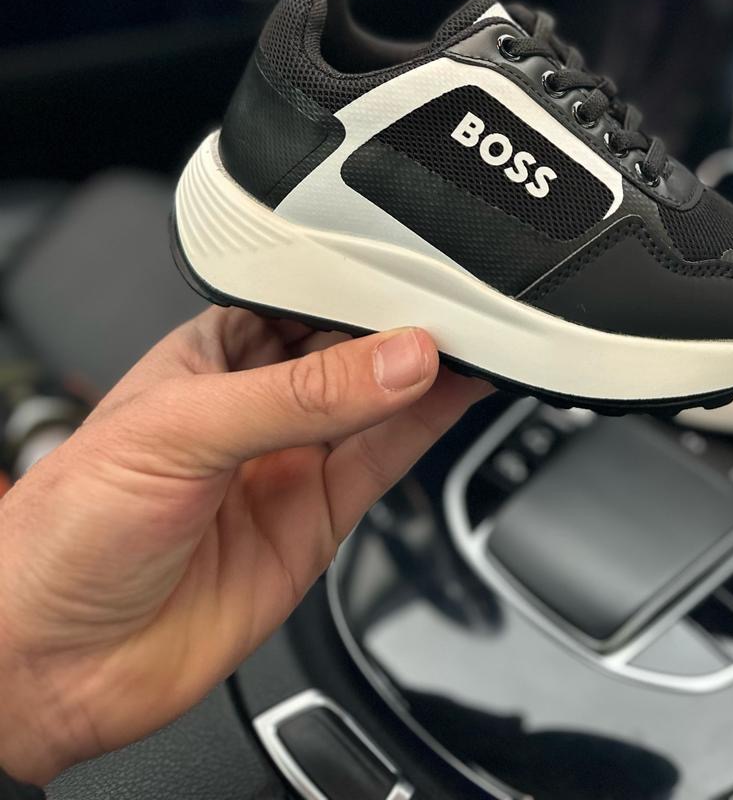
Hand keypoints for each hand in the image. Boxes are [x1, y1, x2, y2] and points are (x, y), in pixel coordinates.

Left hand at [0, 307, 486, 784]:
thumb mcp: (180, 431)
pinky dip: (432, 427)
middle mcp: (259, 402)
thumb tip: (396, 358)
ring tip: (486, 334)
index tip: (422, 265)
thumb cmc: (65, 530)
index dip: (363, 279)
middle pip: (354, 348)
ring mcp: (291, 462)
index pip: (306, 295)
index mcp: (214, 352)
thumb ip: (299, 396)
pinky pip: (387, 462)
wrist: (48, 665)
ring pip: (382, 402)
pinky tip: (464, 392)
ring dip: (433, 370)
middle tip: (467, 301)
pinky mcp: (317, 522)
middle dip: (408, 321)